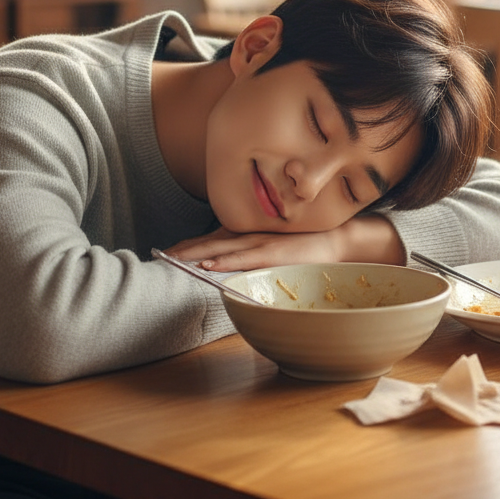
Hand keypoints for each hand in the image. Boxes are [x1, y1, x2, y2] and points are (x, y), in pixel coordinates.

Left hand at [164, 215, 403, 271]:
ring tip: (174, 258)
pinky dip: (225, 261)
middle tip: (161, 254)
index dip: (190, 244)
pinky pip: (244, 258)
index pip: (213, 238)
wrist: (338, 240)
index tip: (167, 251)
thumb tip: (234, 265)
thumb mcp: (276, 249)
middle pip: (210, 240)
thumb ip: (256, 254)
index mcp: (250, 233)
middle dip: (185, 249)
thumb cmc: (306, 247)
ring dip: (197, 253)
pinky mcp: (273, 254)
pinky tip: (208, 265)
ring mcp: (262, 243)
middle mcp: (252, 234)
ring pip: (222, 247)